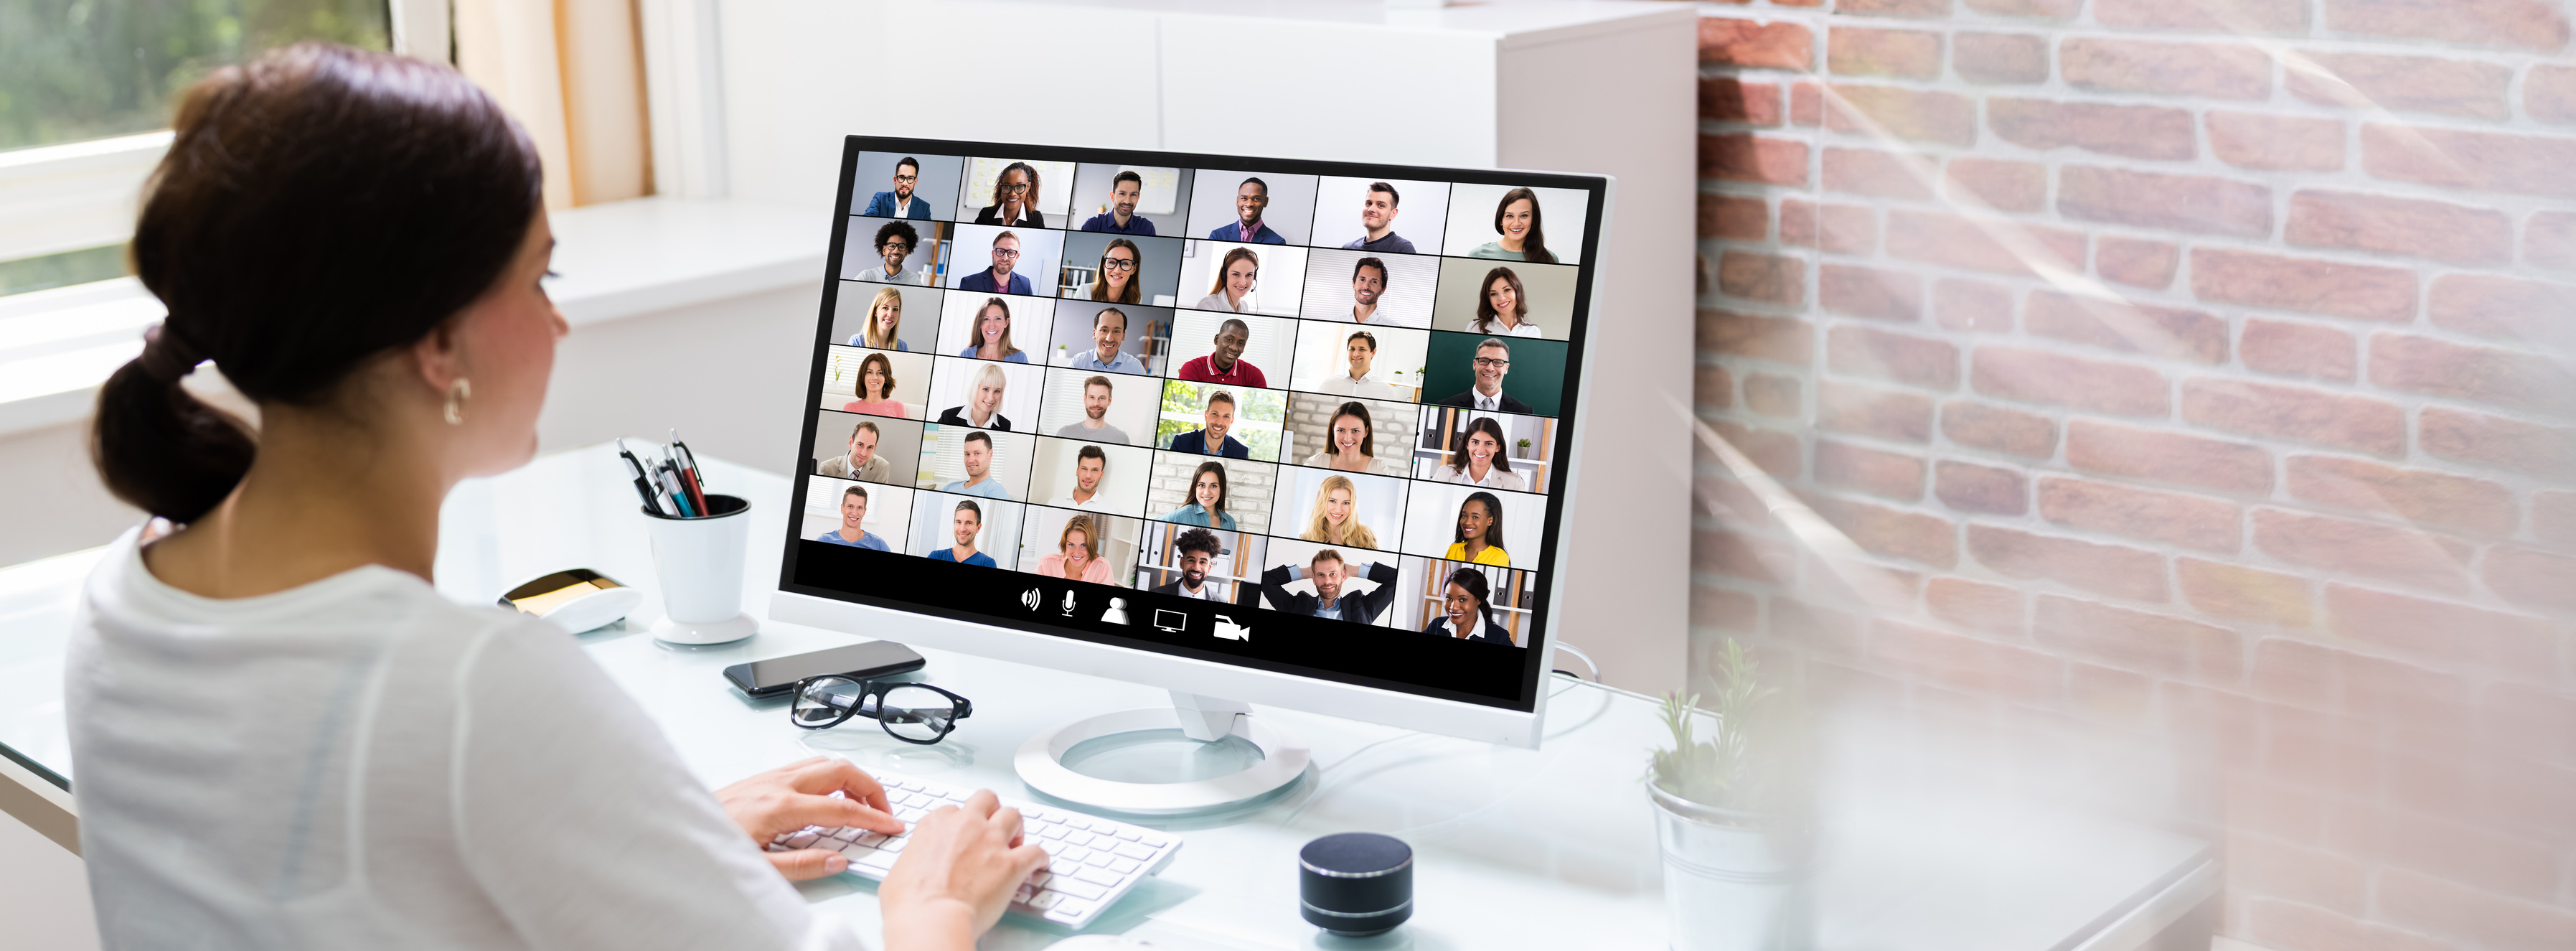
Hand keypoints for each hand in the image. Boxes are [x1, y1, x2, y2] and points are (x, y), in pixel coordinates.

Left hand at [715, 756, 902, 879]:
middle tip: (884, 810)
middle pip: (841, 771)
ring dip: (852, 777)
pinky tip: (829, 792)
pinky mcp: (762, 776)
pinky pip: (807, 765)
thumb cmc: (714, 846)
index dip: (873, 817)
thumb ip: (801, 866)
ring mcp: (770, 776)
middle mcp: (778, 784)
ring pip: (825, 762)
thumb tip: (837, 860)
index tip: (891, 825)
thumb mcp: (758, 868)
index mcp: (781, 807)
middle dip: (871, 788)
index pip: (842, 808)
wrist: (678, 828)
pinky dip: (830, 774)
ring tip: (862, 801)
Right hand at [880, 789, 1050, 949]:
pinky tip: (1039, 863)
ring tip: (1016, 841)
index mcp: (936, 824)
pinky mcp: (1011, 864)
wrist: (930, 919)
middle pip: (986, 799)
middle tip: (993, 827)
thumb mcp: (898, 872)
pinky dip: (1040, 857)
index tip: (963, 834)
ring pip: (1013, 815)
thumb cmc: (910, 902)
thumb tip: (912, 870)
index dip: (960, 823)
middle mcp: (965, 826)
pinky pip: (1036, 851)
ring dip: (1016, 828)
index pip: (953, 810)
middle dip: (992, 810)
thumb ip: (913, 860)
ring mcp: (990, 842)